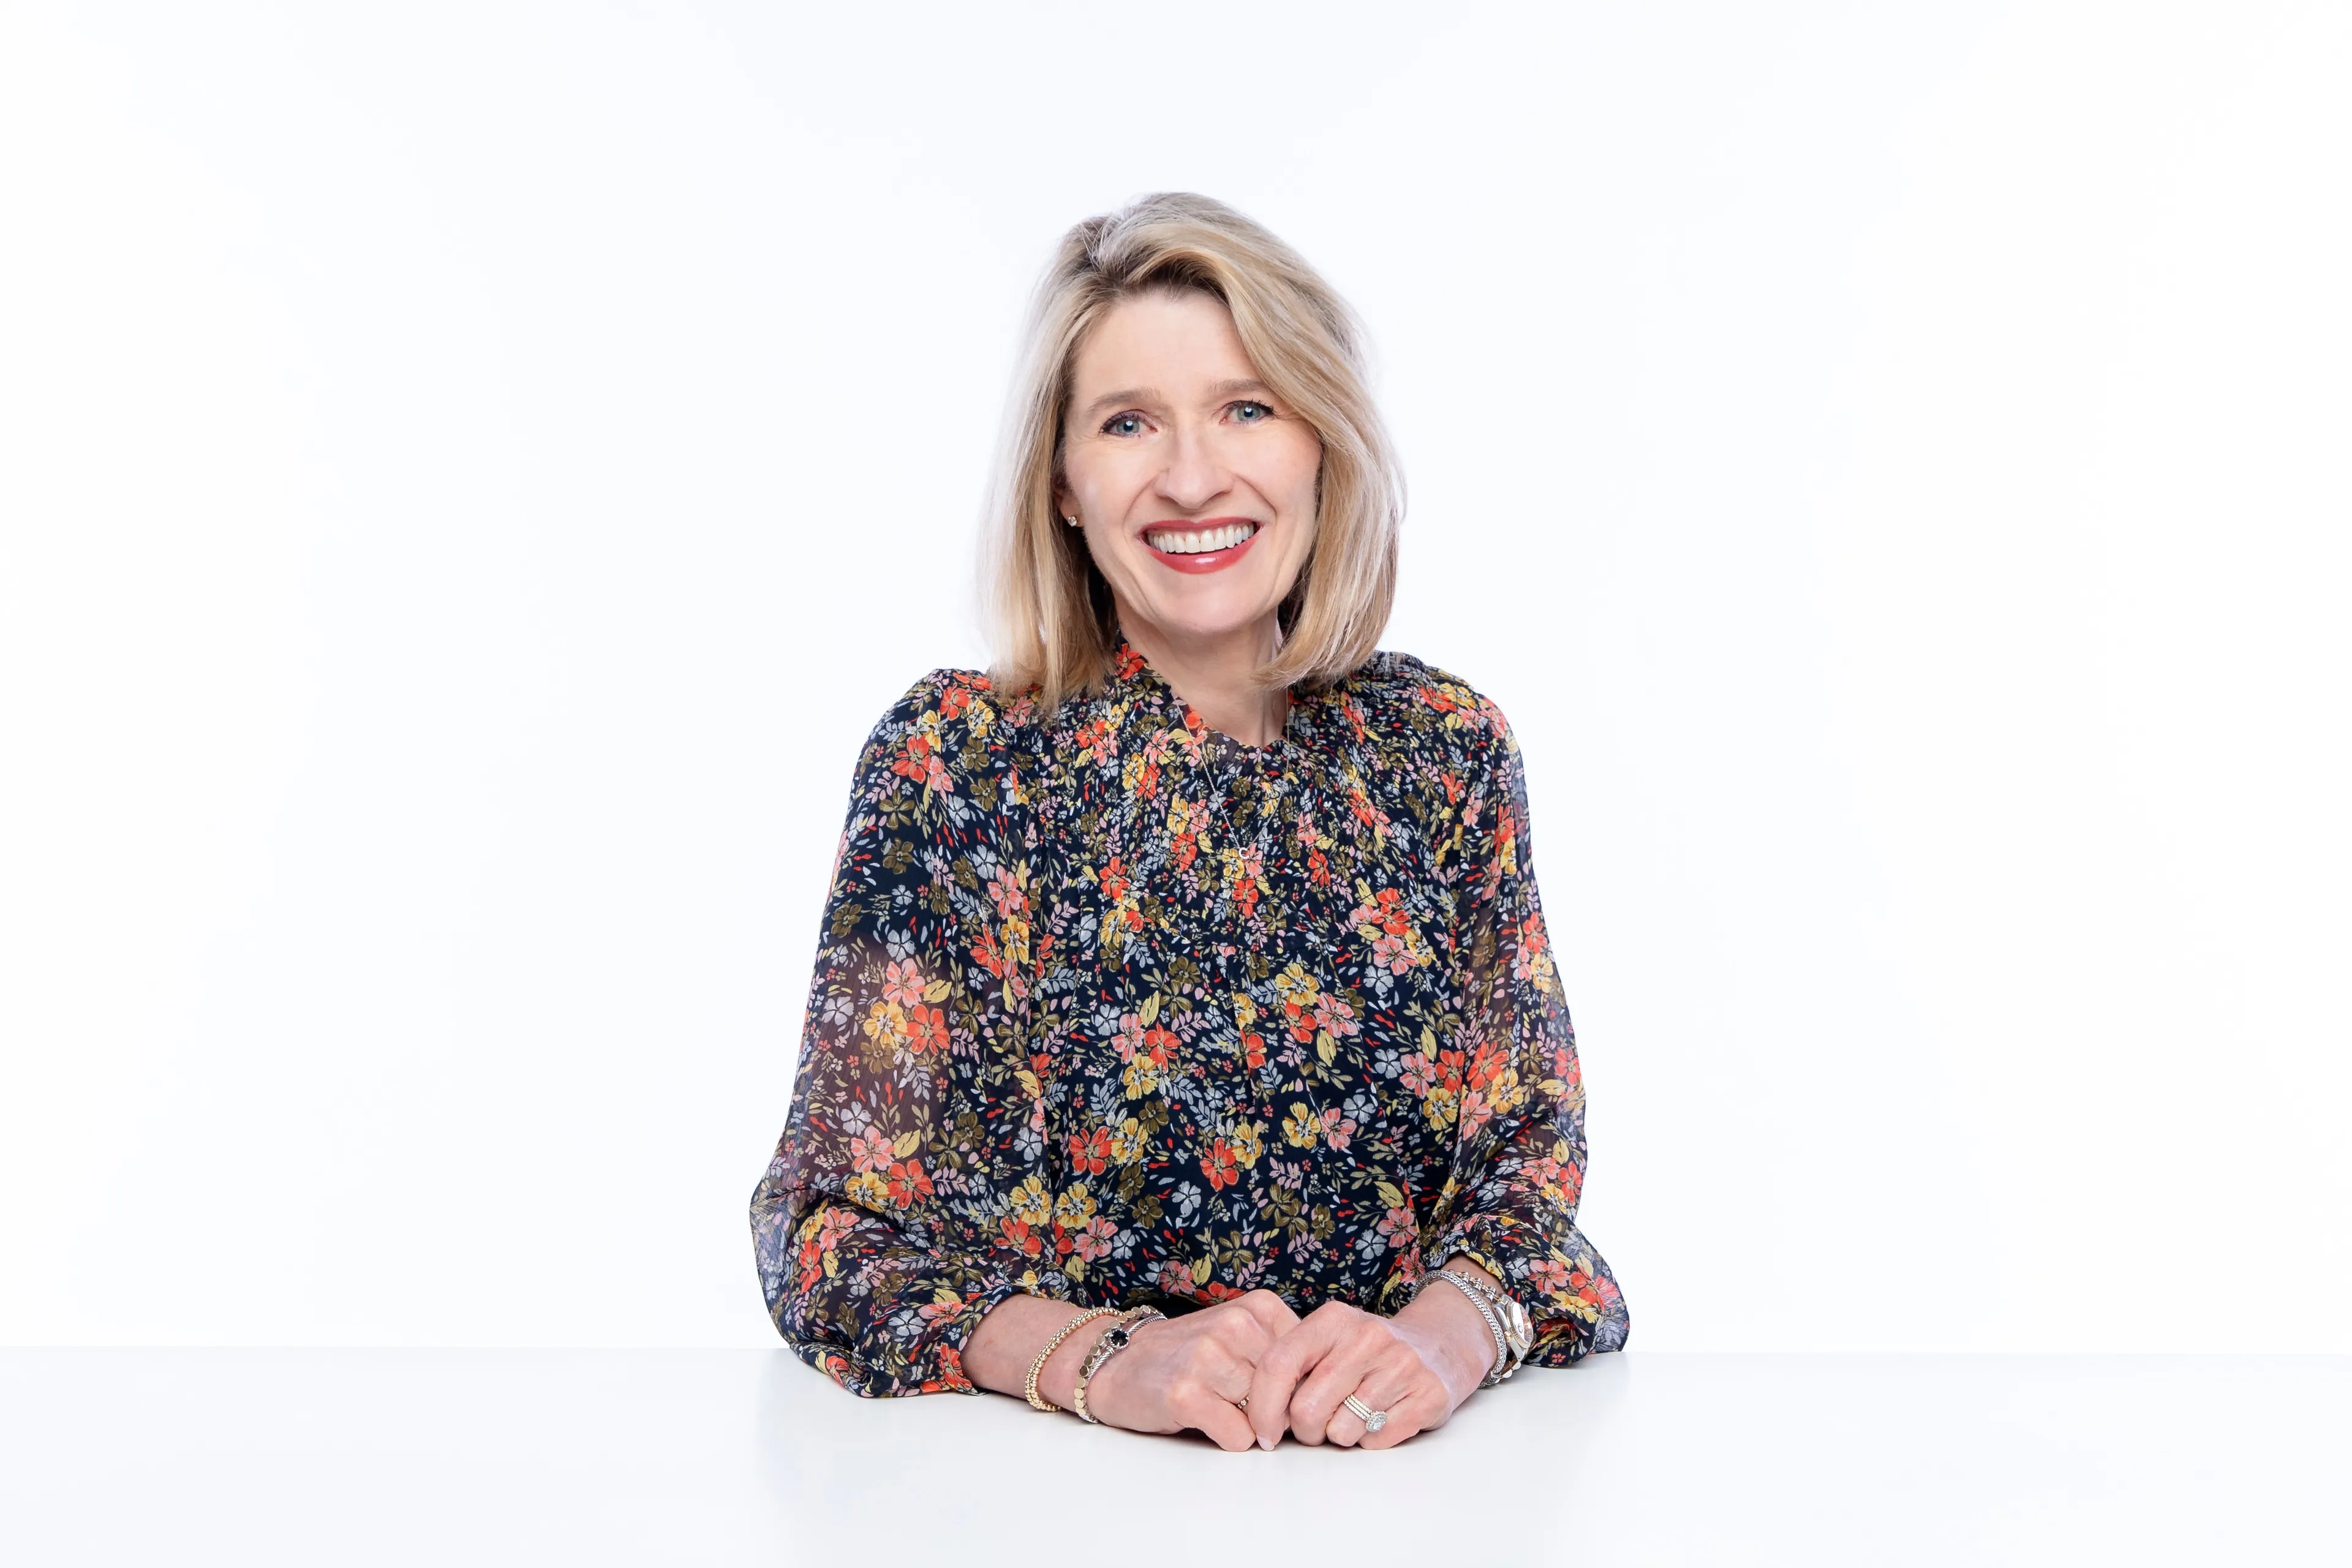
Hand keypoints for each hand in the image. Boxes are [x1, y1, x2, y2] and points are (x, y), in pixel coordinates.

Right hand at [1079, 1289, 1297, 1450]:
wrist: (1116, 1362)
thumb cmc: (1186, 1355)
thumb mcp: (1240, 1336)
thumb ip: (1282, 1355)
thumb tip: (1328, 1396)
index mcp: (1258, 1307)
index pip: (1312, 1365)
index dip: (1300, 1390)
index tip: (1278, 1394)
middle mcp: (1235, 1326)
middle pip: (1291, 1394)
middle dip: (1276, 1412)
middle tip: (1241, 1404)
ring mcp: (1209, 1358)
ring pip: (1267, 1418)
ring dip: (1249, 1425)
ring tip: (1218, 1405)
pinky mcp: (1186, 1393)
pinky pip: (1238, 1437)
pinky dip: (1227, 1438)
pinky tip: (1202, 1418)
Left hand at [1245, 1293, 1489, 1450]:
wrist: (1440, 1344)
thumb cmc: (1369, 1352)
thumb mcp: (1331, 1340)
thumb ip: (1294, 1367)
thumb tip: (1258, 1416)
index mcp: (1334, 1319)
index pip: (1278, 1363)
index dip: (1262, 1406)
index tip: (1263, 1433)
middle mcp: (1368, 1337)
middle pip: (1306, 1409)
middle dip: (1305, 1430)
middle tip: (1317, 1426)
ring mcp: (1401, 1365)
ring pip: (1341, 1431)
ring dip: (1340, 1435)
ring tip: (1355, 1414)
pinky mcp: (1428, 1395)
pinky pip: (1376, 1442)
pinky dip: (1371, 1440)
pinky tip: (1382, 1417)